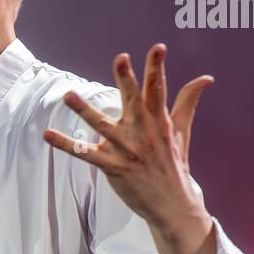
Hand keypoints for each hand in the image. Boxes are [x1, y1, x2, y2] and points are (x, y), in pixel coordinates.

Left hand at [43, 43, 214, 233]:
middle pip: (134, 100)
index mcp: (159, 121)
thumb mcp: (182, 131)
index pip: (158, 89)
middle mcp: (143, 132)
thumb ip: (188, 102)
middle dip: (127, 79)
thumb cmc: (175, 164)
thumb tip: (206, 78)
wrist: (174, 205)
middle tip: (121, 58)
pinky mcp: (113, 167)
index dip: (157, 67)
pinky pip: (85, 154)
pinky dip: (65, 144)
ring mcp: (127, 150)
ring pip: (102, 125)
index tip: (157, 48)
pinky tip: (48, 134)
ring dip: (84, 111)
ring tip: (68, 95)